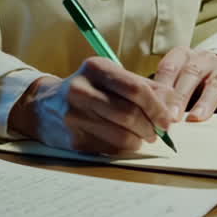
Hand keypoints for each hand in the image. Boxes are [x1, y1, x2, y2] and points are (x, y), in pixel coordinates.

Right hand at [7, 57, 183, 154]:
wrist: (44, 106)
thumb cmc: (88, 90)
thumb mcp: (110, 77)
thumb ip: (142, 86)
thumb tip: (172, 102)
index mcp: (95, 68)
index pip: (135, 88)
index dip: (157, 106)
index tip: (168, 119)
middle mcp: (81, 89)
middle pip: (129, 113)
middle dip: (151, 126)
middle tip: (158, 131)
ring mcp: (75, 116)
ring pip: (121, 135)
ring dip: (139, 140)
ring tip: (143, 137)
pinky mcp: (73, 139)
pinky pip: (109, 148)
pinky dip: (124, 148)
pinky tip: (125, 141)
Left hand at [155, 47, 216, 121]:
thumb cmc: (190, 79)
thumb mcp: (175, 78)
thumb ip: (163, 92)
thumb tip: (144, 114)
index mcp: (184, 55)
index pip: (170, 67)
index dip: (162, 87)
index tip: (154, 106)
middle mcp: (205, 59)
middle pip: (191, 74)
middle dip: (180, 96)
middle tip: (171, 116)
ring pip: (216, 85)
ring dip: (206, 102)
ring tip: (196, 118)